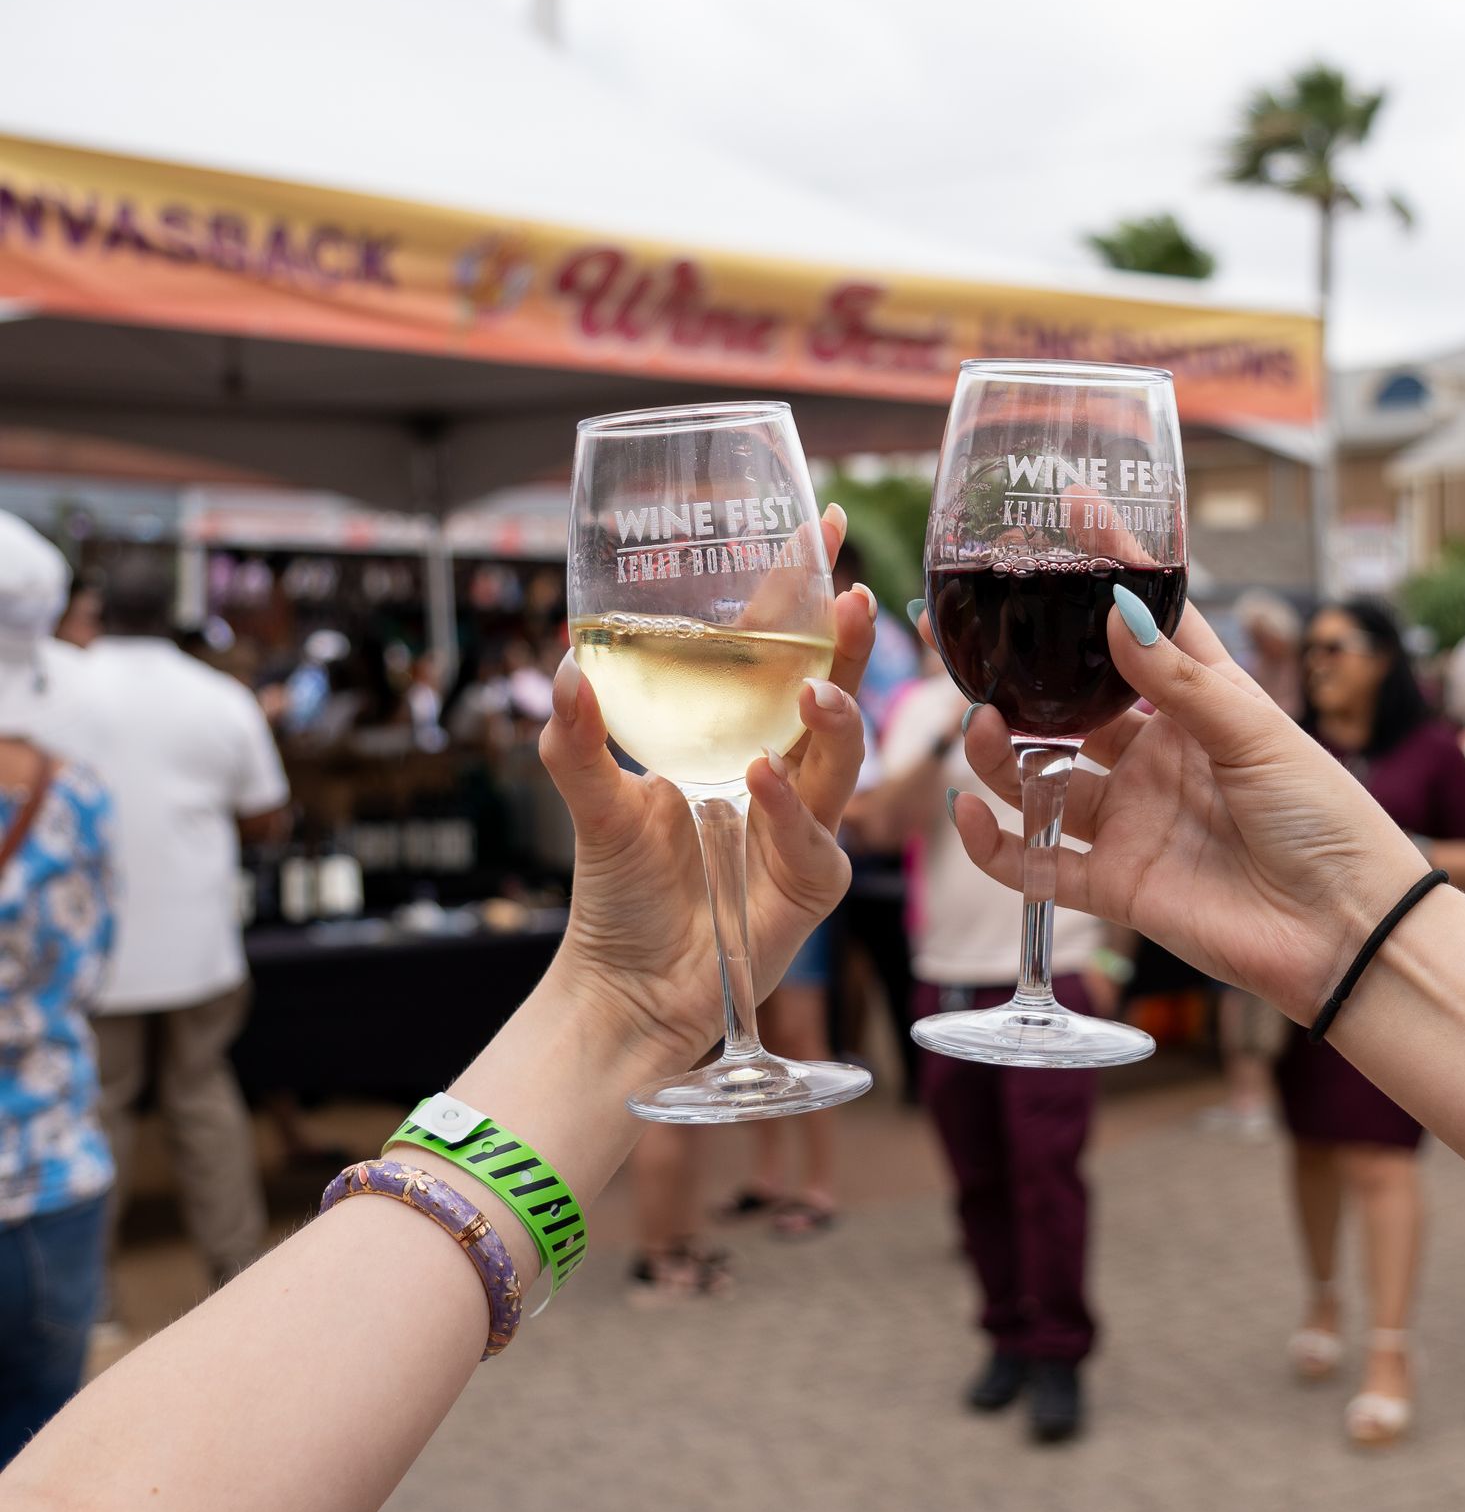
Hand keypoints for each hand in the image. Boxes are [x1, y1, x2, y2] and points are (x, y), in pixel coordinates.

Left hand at [539, 512, 874, 1069]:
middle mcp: (781, 770)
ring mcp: (804, 827)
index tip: (821, 524)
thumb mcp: (590, 804)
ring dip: (833, 719)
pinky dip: (790, 808)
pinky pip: (815, 839)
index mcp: (737, 732)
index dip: (801, 589)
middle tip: (851, 594)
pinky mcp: (810, 884)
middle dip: (848, 641)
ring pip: (841, 760)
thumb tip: (565, 666)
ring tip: (810, 692)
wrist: (626, 986)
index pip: (778, 646)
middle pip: (831, 690)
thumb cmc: (619, 891)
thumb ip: (575, 740)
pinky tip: (759, 779)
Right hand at [954, 603, 1422, 1025]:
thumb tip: (1115, 610)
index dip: (1107, 571)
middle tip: (960, 634)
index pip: (1141, 626)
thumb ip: (1180, 680)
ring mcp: (1131, 820)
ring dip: (1000, 750)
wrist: (1347, 929)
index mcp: (1199, 705)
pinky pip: (1038, 864)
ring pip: (1040, 776)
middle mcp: (1154, 757)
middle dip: (1016, 670)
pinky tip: (969, 813)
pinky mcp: (1116, 885)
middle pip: (1067, 703)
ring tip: (981, 723)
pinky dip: (996, 845)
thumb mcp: (1257, 731)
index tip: (1071, 509)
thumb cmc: (1325, 817)